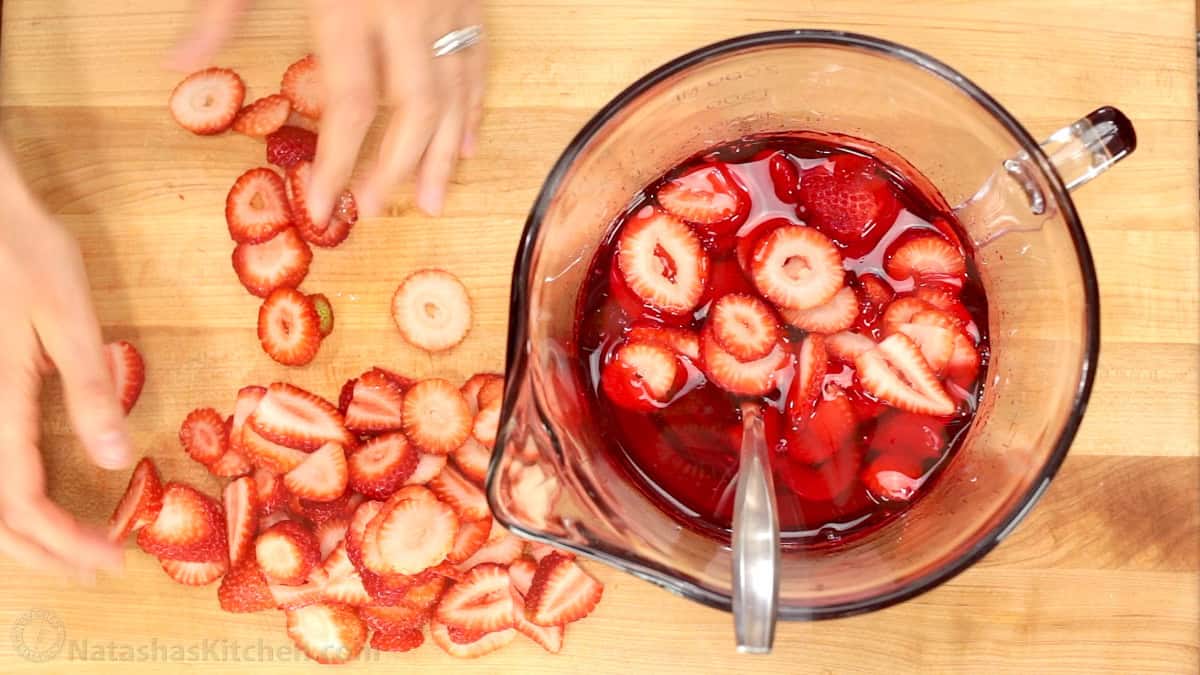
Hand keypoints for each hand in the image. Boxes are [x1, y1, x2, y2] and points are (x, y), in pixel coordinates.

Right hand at [0, 145, 129, 578]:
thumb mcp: (68, 318)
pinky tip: (32, 507)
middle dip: (43, 553)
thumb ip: (89, 391)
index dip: (66, 543)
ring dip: (17, 537)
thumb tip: (115, 461)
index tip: (114, 558)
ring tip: (69, 550)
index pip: (23, 503)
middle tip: (97, 567)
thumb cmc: (23, 253)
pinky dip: (3, 503)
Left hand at [168, 0, 486, 219]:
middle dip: (398, 165)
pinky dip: (475, 104)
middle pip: (413, 107)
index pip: (352, 102)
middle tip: (380, 211)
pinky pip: (480, 59)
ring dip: (444, 151)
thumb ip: (223, 9)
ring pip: (457, 90)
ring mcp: (445, 3)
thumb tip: (176, 66)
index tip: (324, 202)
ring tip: (432, 200)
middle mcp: (406, 11)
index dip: (340, 160)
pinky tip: (467, 143)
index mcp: (350, 4)